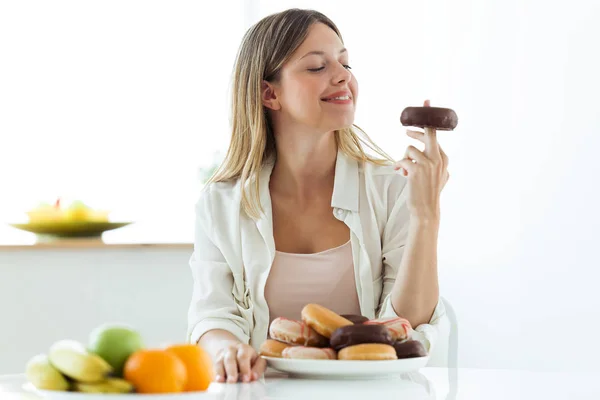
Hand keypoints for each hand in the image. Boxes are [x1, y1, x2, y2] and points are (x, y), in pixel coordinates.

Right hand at [214, 342, 266, 383]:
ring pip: (221, 362)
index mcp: (244, 349)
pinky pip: (215, 367)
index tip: (246, 379)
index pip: (243, 356)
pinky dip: (217, 374)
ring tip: (225, 382)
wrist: (232, 348)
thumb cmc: (247, 358)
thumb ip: (258, 368)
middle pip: (230, 359)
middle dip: (232, 371)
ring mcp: (223, 355)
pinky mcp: (217, 362)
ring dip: (222, 373)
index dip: (244, 368)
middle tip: (233, 381)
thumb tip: (253, 377)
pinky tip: (219, 381)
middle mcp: (232, 350)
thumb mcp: (256, 360)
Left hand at [394, 99, 449, 221]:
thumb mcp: (438, 176)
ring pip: (409, 149)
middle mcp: (438, 158)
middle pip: (427, 134)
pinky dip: (400, 166)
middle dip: (416, 129)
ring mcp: (428, 163)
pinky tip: (403, 174)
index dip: (428, 120)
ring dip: (405, 159)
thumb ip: (434, 163)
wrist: (426, 209)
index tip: (426, 102)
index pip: (435, 135)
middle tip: (406, 130)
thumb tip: (415, 152)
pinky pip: (402, 160)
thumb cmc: (429, 193)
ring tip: (407, 170)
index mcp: (444, 158)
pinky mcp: (416, 169)